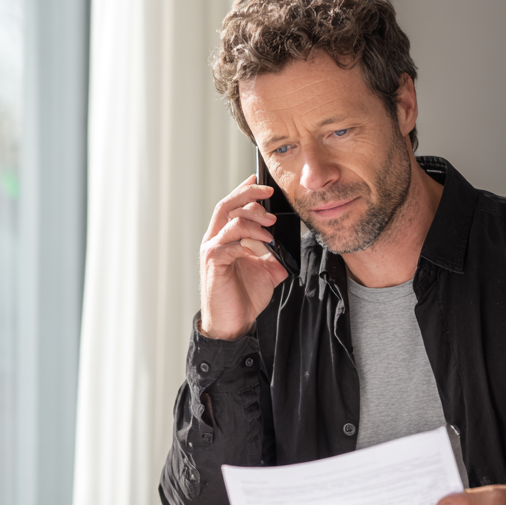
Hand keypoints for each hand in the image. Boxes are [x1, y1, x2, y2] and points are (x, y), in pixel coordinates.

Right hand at [199, 175, 289, 340]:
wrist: (232, 323)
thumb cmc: (243, 296)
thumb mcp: (267, 270)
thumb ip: (276, 253)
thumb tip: (293, 243)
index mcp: (224, 237)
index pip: (230, 205)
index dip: (244, 190)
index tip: (261, 182)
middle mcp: (214, 239)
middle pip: (227, 205)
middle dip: (249, 196)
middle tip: (269, 195)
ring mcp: (212, 250)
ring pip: (230, 221)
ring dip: (253, 220)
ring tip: (270, 228)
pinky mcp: (214, 263)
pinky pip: (229, 244)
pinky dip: (246, 242)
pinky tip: (258, 248)